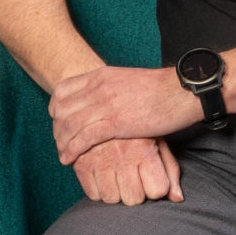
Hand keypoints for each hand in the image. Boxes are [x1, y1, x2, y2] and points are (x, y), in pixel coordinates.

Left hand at [49, 65, 200, 164]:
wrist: (179, 92)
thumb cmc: (159, 89)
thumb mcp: (126, 80)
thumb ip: (110, 87)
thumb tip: (102, 97)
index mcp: (100, 75)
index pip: (62, 90)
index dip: (55, 108)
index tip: (58, 121)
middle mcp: (97, 88)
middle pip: (62, 109)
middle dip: (57, 128)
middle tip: (60, 142)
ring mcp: (104, 105)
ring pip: (69, 125)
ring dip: (62, 142)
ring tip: (63, 155)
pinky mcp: (115, 123)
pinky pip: (83, 138)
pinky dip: (72, 150)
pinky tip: (69, 158)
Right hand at [72, 136, 183, 204]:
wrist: (100, 101)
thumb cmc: (135, 125)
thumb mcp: (157, 139)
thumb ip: (170, 169)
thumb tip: (177, 198)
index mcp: (144, 150)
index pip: (157, 191)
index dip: (156, 186)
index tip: (152, 175)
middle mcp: (122, 157)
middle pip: (134, 198)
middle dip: (135, 190)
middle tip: (133, 175)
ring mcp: (99, 160)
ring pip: (111, 198)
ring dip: (115, 191)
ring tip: (116, 174)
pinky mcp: (80, 162)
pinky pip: (92, 193)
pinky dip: (98, 189)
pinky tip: (102, 174)